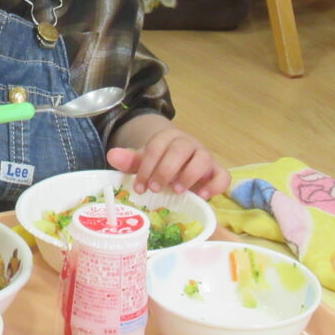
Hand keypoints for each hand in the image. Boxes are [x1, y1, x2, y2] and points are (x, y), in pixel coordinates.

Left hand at [107, 127, 230, 199]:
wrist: (182, 164)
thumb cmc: (161, 164)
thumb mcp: (145, 162)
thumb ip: (130, 160)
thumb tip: (111, 156)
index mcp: (167, 138)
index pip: (156, 147)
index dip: (146, 166)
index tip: (139, 187)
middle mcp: (188, 144)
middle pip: (179, 150)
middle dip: (165, 169)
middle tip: (155, 188)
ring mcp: (205, 157)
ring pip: (202, 159)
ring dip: (189, 175)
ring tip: (177, 191)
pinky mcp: (218, 172)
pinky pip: (222, 176)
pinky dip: (215, 186)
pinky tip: (203, 196)